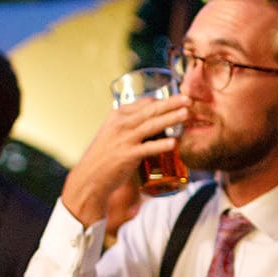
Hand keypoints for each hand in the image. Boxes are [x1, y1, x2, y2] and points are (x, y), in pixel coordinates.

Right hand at [59, 96, 190, 225]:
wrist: (89, 178)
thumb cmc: (105, 157)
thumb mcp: (114, 135)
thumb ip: (131, 127)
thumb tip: (155, 124)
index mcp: (117, 116)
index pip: (144, 103)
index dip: (163, 100)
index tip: (178, 99)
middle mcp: (120, 124)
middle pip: (150, 110)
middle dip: (171, 103)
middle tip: (188, 99)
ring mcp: (123, 139)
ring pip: (151, 125)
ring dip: (170, 118)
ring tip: (186, 114)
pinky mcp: (126, 156)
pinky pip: (147, 148)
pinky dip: (160, 145)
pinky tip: (174, 143)